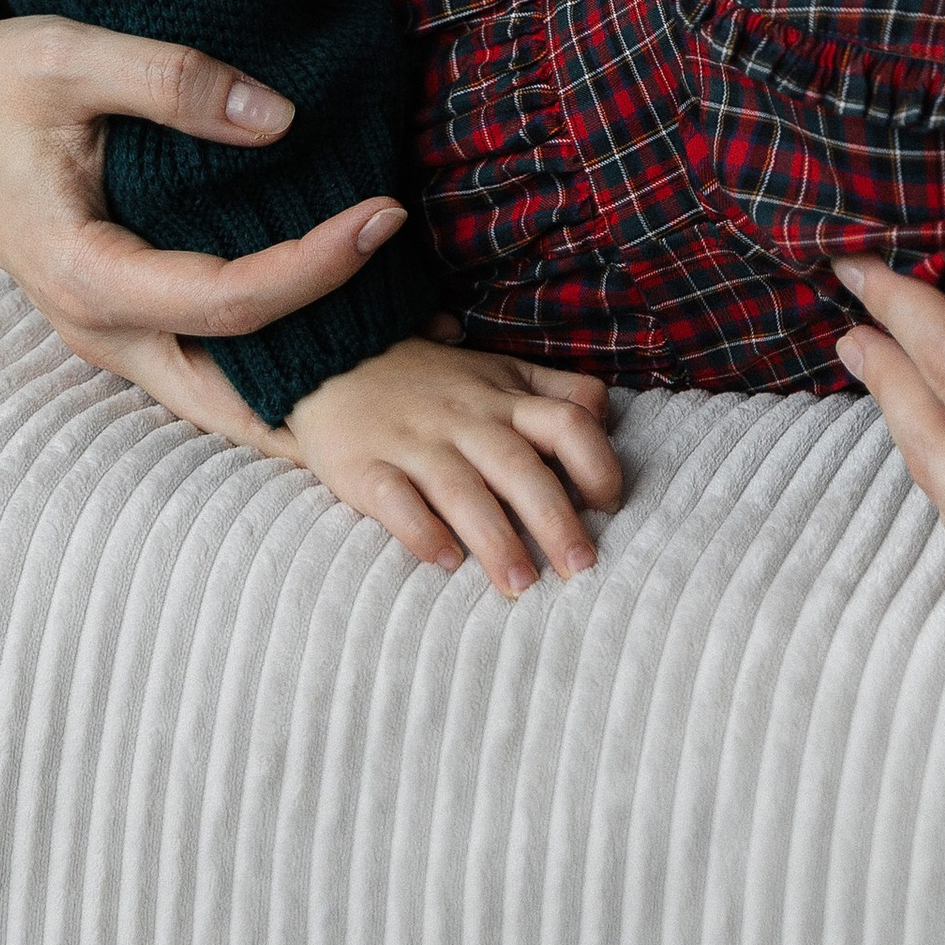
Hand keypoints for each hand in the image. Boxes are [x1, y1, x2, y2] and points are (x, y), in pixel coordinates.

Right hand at [0, 0, 394, 452]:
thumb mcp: (74, 56)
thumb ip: (175, 81)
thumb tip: (281, 118)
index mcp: (83, 275)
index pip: (232, 298)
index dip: (318, 264)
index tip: (386, 214)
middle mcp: (94, 327)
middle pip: (232, 395)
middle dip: (324, 391)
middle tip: (419, 359)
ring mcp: (102, 331)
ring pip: (217, 396)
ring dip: (300, 388)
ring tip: (395, 361)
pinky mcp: (114, 313)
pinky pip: (202, 361)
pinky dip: (267, 358)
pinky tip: (332, 334)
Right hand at [282, 331, 621, 589]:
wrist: (336, 359)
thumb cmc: (434, 379)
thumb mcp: (500, 371)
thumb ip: (555, 391)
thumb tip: (607, 421)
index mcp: (506, 397)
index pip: (569, 420)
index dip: (598, 463)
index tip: (609, 506)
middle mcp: (467, 419)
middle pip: (521, 467)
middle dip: (555, 520)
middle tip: (581, 569)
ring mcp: (416, 443)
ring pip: (462, 491)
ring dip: (495, 539)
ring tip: (520, 585)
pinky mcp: (366, 466)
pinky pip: (396, 500)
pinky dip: (421, 531)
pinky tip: (444, 562)